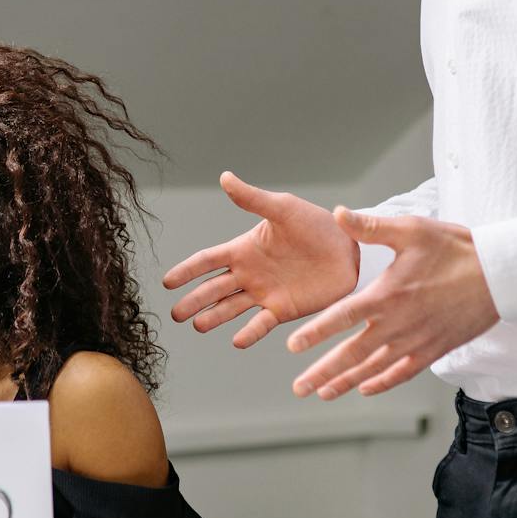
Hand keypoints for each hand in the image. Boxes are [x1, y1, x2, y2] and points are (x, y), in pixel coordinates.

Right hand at [163, 172, 359, 347]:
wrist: (349, 248)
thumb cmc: (316, 224)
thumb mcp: (283, 208)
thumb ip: (252, 198)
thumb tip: (225, 177)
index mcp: (243, 250)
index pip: (207, 261)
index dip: (187, 271)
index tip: (167, 282)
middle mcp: (248, 274)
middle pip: (213, 289)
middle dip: (193, 301)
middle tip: (176, 314)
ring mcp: (264, 294)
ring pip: (231, 308)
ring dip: (214, 317)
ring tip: (199, 326)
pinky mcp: (283, 310)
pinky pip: (261, 324)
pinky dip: (249, 333)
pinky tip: (237, 340)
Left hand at [287, 207, 498, 398]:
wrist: (501, 275)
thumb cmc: (456, 248)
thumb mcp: (411, 229)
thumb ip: (371, 227)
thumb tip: (338, 213)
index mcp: (387, 294)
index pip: (342, 317)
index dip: (316, 333)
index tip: (293, 347)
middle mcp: (398, 323)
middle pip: (352, 353)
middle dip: (323, 371)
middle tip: (299, 387)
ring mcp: (416, 340)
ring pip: (374, 368)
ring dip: (346, 381)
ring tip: (323, 393)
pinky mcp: (435, 349)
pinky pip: (404, 371)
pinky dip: (383, 382)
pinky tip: (366, 388)